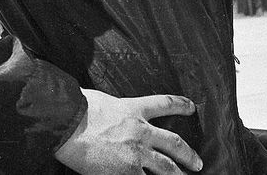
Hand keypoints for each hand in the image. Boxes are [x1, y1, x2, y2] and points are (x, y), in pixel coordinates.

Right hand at [54, 89, 202, 173]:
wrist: (68, 123)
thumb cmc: (80, 107)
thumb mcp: (104, 100)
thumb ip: (117, 109)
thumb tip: (116, 113)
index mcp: (134, 108)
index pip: (164, 104)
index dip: (180, 105)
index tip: (191, 107)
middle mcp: (140, 130)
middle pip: (174, 142)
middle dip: (188, 154)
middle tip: (198, 163)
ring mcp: (135, 153)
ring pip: (166, 168)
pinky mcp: (125, 172)